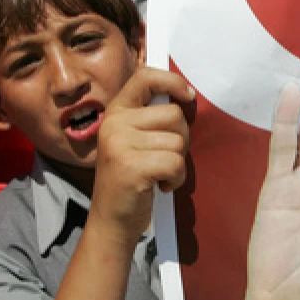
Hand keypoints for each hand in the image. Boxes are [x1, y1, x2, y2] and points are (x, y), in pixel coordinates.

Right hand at [89, 67, 194, 246]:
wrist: (111, 221)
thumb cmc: (131, 181)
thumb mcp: (132, 142)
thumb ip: (150, 119)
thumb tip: (187, 97)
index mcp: (115, 112)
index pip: (145, 77)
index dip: (172, 81)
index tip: (189, 95)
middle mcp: (114, 123)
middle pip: (173, 114)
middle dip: (181, 138)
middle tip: (164, 158)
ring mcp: (120, 144)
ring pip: (177, 141)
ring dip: (178, 163)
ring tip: (158, 175)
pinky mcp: (131, 166)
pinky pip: (175, 162)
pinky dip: (176, 178)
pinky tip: (160, 186)